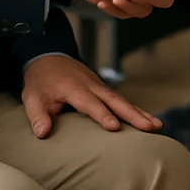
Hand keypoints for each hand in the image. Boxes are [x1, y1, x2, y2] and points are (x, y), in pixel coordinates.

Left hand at [21, 55, 160, 138]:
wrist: (48, 56)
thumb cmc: (40, 81)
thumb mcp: (32, 97)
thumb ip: (37, 115)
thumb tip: (42, 133)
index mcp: (74, 88)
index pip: (90, 103)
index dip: (102, 114)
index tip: (115, 127)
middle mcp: (91, 86)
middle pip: (115, 100)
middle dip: (132, 114)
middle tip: (149, 127)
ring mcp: (99, 86)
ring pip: (122, 100)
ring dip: (140, 113)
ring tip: (157, 127)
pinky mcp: (103, 90)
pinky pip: (121, 100)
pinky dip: (136, 109)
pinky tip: (149, 121)